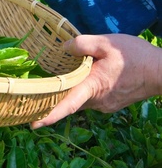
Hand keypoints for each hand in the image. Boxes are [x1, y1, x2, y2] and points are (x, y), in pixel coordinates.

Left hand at [31, 34, 161, 128]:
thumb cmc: (135, 56)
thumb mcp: (106, 43)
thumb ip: (81, 44)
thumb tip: (63, 48)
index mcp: (92, 87)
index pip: (67, 105)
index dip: (49, 115)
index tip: (33, 124)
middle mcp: (97, 101)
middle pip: (68, 102)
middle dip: (52, 100)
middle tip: (34, 94)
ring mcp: (105, 104)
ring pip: (79, 99)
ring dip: (68, 92)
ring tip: (55, 80)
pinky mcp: (111, 103)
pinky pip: (90, 98)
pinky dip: (81, 90)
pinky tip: (80, 77)